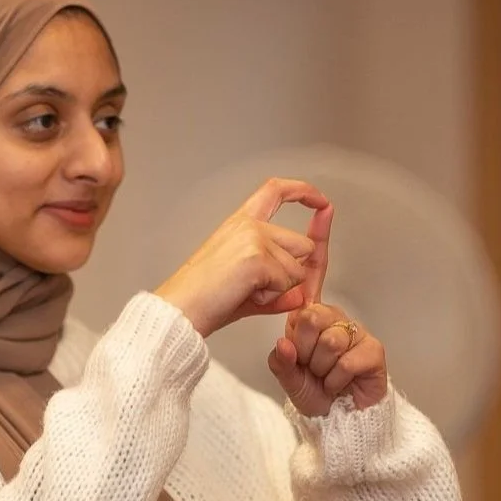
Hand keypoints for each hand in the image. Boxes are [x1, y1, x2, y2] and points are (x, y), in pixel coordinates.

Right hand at [155, 178, 333, 337]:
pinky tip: (245, 295)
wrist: (180, 310)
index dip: (303, 191)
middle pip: (302, 244)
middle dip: (291, 273)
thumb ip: (275, 288)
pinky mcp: (257, 257)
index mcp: (240, 223)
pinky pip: (286, 283)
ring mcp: (254, 238)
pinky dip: (270, 298)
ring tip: (246, 292)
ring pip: (297, 268)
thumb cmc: (200, 299)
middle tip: (256, 289)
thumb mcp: (243, 288)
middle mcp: (248, 225)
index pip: (276, 190)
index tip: (320, 199)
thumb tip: (299, 296)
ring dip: (279, 288)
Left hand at [268, 302, 388, 414]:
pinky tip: (338, 384)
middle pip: (313, 318)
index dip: (294, 338)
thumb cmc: (314, 392)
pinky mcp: (374, 350)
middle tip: (312, 368)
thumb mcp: (288, 378)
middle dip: (306, 352)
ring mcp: (357, 332)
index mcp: (312, 319)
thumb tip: (283, 343)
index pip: (298, 311)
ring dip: (322, 368)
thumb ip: (280, 360)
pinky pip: (347, 363)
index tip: (297, 356)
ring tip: (326, 376)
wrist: (335, 418)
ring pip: (331, 341)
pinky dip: (336, 380)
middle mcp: (335, 319)